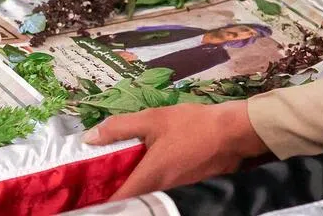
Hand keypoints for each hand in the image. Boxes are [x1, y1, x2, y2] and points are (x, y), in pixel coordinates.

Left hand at [82, 101, 268, 199]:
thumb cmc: (191, 125)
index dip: (102, 201)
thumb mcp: (152, 119)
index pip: (119, 202)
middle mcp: (163, 193)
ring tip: (125, 173)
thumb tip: (89, 137)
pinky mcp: (191, 190)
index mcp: (150, 178)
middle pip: (135, 201)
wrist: (233, 133)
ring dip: (138, 188)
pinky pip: (165, 192)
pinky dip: (155, 185)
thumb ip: (119, 128)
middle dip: (120, 194)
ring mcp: (179, 194)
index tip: (90, 194)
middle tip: (106, 180)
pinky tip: (152, 169)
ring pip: (151, 197)